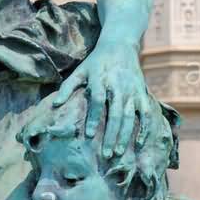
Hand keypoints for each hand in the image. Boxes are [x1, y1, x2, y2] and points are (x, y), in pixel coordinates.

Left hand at [52, 41, 157, 159]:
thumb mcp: (80, 70)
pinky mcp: (142, 94)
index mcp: (101, 79)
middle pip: (116, 113)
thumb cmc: (96, 62)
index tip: (89, 135)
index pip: (98, 101)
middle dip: (111, 135)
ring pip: (130, 116)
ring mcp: (132, 91)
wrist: (120, 45)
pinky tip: (139, 144)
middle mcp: (118, 86)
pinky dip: (144, 129)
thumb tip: (55, 106)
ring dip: (125, 136)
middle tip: (105, 155)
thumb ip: (67, 87)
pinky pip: (145, 114)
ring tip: (118, 153)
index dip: (94, 118)